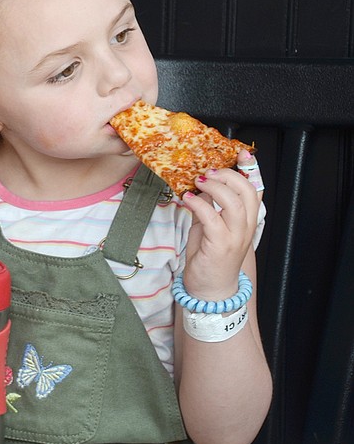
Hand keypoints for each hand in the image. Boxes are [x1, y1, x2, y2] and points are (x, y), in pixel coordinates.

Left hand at [182, 150, 262, 300]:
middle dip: (228, 176)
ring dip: (215, 188)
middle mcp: (245, 228)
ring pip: (234, 203)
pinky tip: (188, 198)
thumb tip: (198, 185)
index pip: (256, 190)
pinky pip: (212, 218)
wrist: (210, 290)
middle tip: (209, 172)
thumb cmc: (210, 257)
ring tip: (199, 182)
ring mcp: (235, 237)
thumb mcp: (210, 225)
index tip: (242, 153)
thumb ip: (209, 206)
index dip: (251, 170)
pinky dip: (199, 204)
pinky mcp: (220, 246)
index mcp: (246, 221)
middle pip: (247, 192)